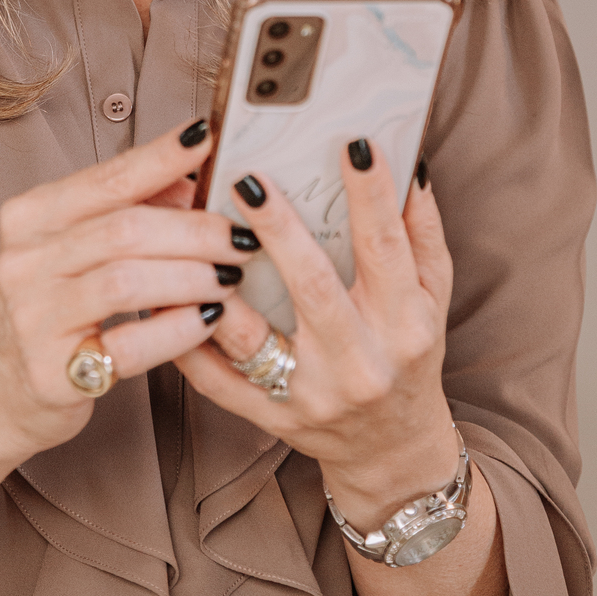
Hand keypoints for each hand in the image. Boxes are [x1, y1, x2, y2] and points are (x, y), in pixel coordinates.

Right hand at [0, 120, 249, 468]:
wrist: (3, 389)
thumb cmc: (53, 308)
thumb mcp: (78, 248)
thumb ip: (131, 208)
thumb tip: (192, 175)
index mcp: (30, 217)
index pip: (107, 178)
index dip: (162, 158)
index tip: (207, 139)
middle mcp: (23, 262)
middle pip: (125, 230)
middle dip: (196, 230)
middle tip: (241, 236)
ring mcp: (33, 318)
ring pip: (127, 282)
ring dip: (192, 276)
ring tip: (231, 277)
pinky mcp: (52, 372)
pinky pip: (129, 344)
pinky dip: (178, 330)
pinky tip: (208, 320)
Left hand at [175, 143, 457, 529]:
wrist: (393, 451)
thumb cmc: (410, 356)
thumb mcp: (432, 299)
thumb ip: (422, 235)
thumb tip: (408, 169)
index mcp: (405, 325)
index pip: (386, 249)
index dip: (371, 196)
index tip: (352, 144)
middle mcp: (360, 362)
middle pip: (313, 286)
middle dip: (279, 230)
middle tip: (247, 178)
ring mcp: (310, 395)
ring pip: (253, 337)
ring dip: (218, 286)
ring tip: (191, 234)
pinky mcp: (271, 419)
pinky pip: (218, 381)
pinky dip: (188, 342)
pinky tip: (164, 299)